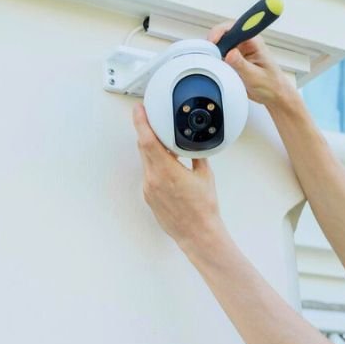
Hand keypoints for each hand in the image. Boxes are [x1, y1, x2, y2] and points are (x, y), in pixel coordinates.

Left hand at [131, 103, 224, 246]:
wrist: (197, 233)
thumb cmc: (203, 208)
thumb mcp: (205, 176)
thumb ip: (196, 157)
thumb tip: (194, 147)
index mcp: (167, 171)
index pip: (148, 140)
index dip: (141, 122)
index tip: (139, 110)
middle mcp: (153, 179)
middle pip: (143, 148)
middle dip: (147, 133)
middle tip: (152, 121)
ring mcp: (149, 189)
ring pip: (145, 161)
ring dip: (152, 151)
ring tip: (165, 147)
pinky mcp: (148, 197)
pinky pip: (149, 175)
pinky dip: (155, 166)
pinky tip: (168, 168)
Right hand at [207, 21, 298, 109]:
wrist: (273, 95)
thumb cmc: (271, 84)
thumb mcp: (255, 76)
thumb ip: (241, 64)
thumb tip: (230, 53)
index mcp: (254, 41)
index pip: (235, 28)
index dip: (221, 31)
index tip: (213, 41)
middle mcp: (245, 43)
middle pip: (224, 34)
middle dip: (214, 42)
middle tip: (209, 55)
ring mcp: (239, 50)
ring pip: (220, 44)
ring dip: (214, 51)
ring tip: (212, 63)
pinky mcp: (233, 58)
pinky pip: (220, 54)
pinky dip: (215, 60)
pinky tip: (215, 68)